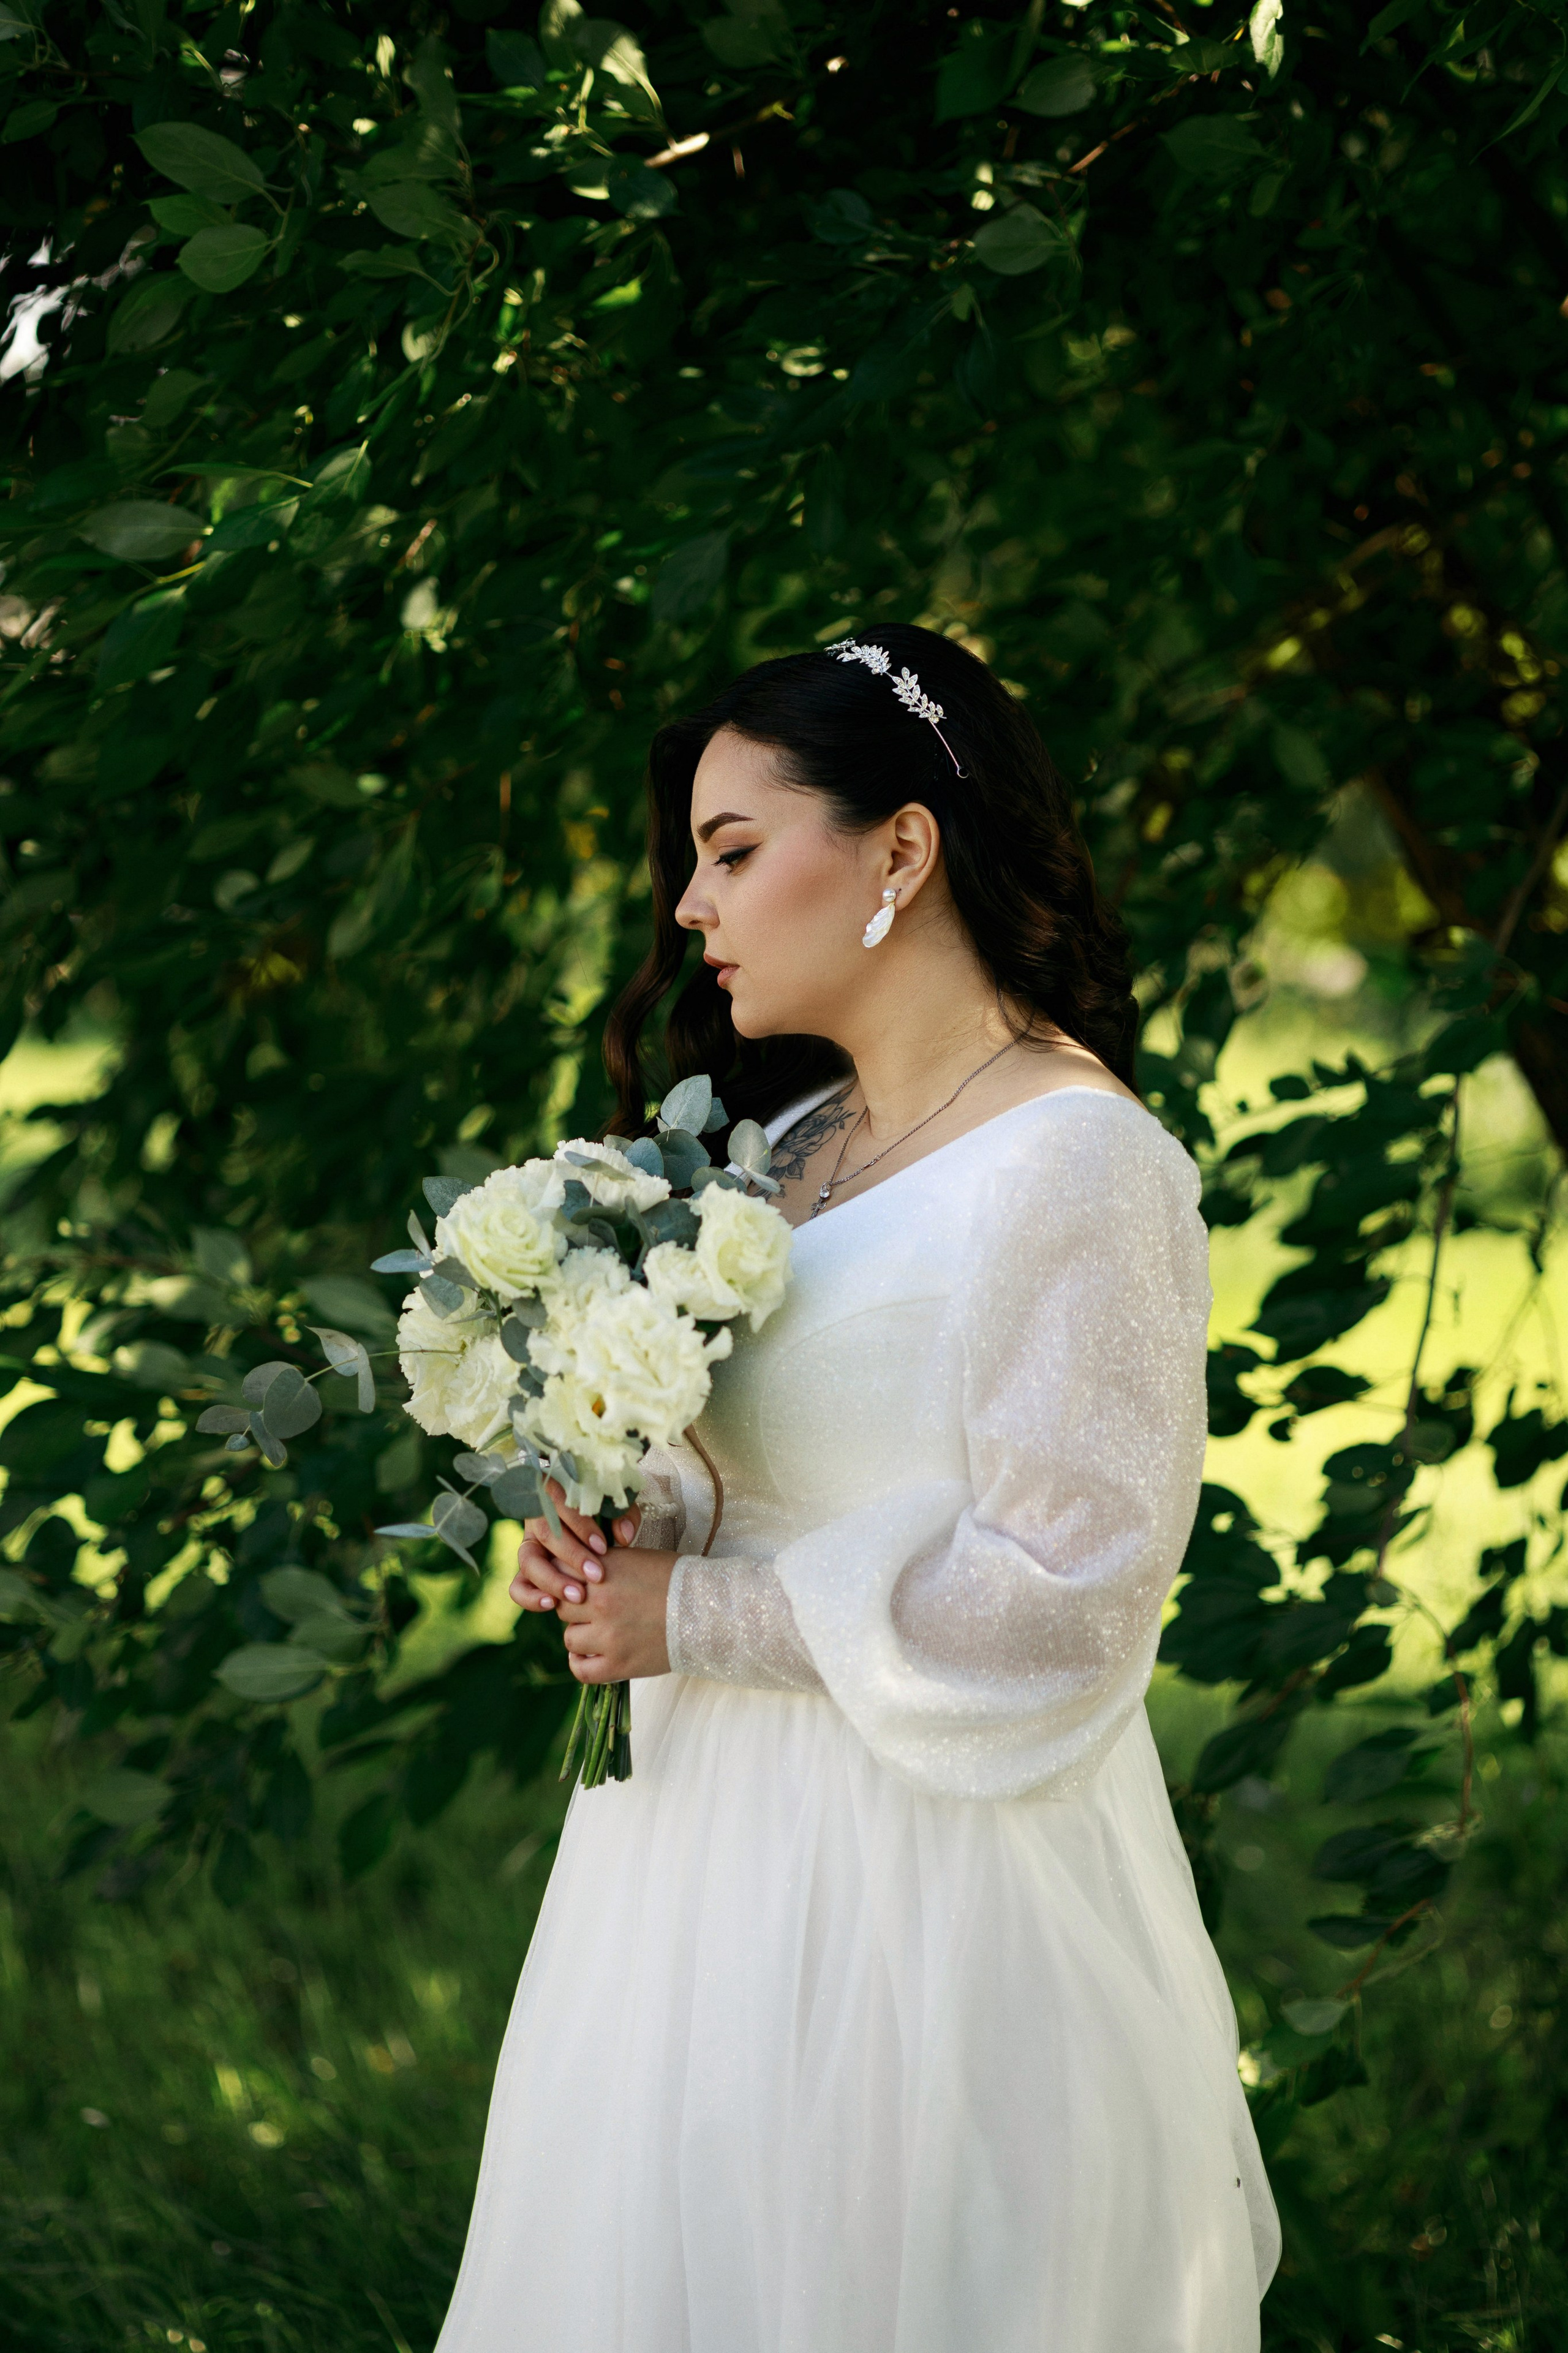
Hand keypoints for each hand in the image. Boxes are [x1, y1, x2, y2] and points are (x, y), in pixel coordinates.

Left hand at [510, 1485, 676, 1682]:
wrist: (707, 1612)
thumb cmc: (676, 1581)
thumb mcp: (637, 1559)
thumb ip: (603, 1564)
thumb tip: (576, 1572)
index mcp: (604, 1571)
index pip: (561, 1573)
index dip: (567, 1580)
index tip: (577, 1586)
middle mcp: (601, 1602)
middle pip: (562, 1606)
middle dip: (574, 1608)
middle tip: (592, 1610)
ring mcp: (608, 1636)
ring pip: (569, 1637)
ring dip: (581, 1635)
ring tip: (598, 1633)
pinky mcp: (618, 1664)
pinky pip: (580, 1669)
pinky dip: (581, 1663)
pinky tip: (591, 1655)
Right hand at [511, 1482, 635, 1613]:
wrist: (595, 1527)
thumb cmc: (605, 1511)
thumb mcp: (615, 1506)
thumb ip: (623, 1515)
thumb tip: (624, 1536)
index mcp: (554, 1494)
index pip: (561, 1506)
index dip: (581, 1527)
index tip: (603, 1548)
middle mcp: (537, 1520)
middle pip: (545, 1534)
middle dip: (572, 1557)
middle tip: (597, 1576)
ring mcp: (529, 1546)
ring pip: (528, 1561)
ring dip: (552, 1580)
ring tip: (578, 1596)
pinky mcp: (527, 1571)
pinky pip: (518, 1586)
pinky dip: (530, 1597)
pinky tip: (552, 1605)